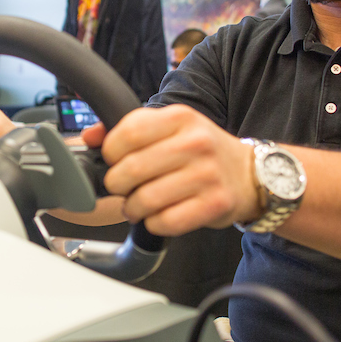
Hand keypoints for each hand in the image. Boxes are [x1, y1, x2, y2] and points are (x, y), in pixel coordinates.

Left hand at [86, 105, 260, 236]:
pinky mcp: (214, 204)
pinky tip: (158, 216)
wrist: (250, 175)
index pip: (127, 133)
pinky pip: (165, 222)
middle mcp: (195, 143)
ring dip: (132, 208)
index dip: (111, 152)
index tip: (115, 160)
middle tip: (123, 188)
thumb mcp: (173, 128)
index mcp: (181, 118)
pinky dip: (154, 223)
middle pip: (130, 169)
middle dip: (117, 185)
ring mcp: (207, 175)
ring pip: (144, 200)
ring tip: (138, 205)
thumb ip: (131, 129)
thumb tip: (90, 137)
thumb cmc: (203, 152)